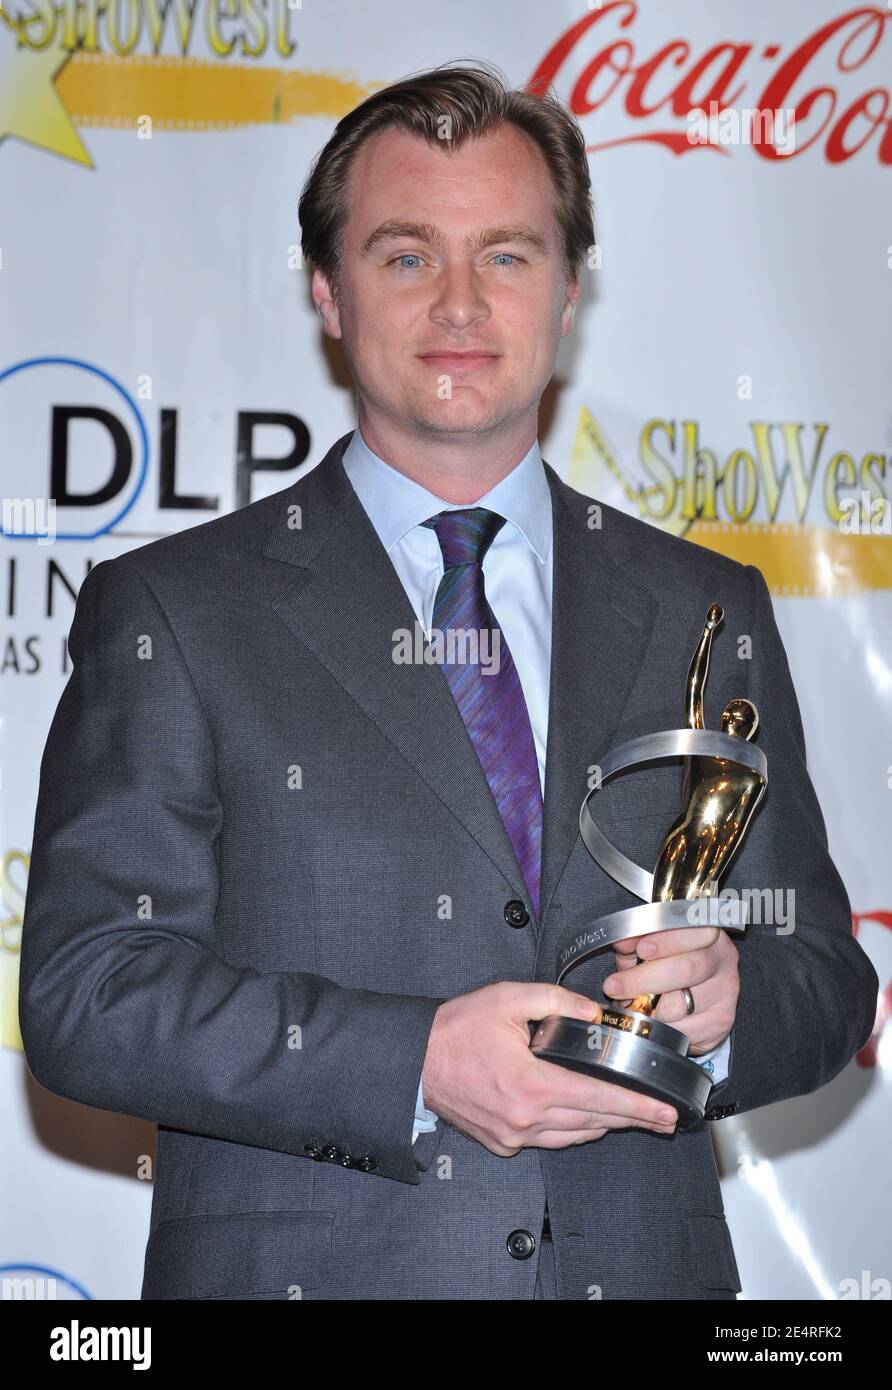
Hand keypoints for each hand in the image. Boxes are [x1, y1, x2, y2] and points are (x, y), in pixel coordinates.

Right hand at [421, 981, 678, 1156]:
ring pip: (574, 1136)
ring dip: (602, 1124)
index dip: (638, 1107)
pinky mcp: (503, 1143)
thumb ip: (556, 1000)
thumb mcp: (508, 998)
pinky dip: (570, 1128)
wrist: (414, 1061)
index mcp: (531, 1084)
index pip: (599, 1099)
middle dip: (633, 1119)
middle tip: (663, 1118)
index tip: (666, 1112)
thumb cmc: (457, 1029)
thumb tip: (594, 1012)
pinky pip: (549, 1140)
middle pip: (594, 1122)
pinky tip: (581, 1113)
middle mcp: (525, 1118)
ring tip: (628, 1114)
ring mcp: (513, 1135)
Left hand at [607, 926, 738, 1054]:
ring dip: (649, 1008)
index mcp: (706, 931)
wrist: (696, 991)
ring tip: (630, 1005)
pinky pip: (686, 1028)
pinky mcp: (722, 1019)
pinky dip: (662, 1026)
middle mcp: (722, 958)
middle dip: (644, 979)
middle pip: (686, 969)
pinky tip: (653, 1020)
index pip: (690, 932)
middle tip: (614, 986)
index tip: (641, 950)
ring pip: (682, 1004)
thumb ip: (635, 940)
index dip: (666, 941)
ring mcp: (725, 990)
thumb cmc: (669, 961)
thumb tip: (621, 941)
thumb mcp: (649, 943)